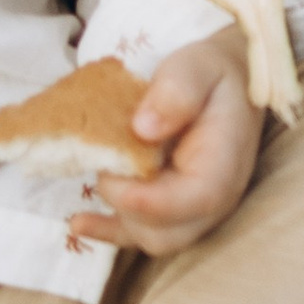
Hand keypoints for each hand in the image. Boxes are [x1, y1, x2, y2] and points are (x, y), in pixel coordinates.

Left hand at [68, 28, 264, 259]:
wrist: (226, 84)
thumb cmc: (212, 74)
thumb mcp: (199, 66)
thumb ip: (177, 91)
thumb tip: (142, 128)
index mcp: (223, 166)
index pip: (189, 202)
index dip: (144, 199)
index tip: (109, 172)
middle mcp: (213, 201)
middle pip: (164, 231)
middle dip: (125, 206)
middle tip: (106, 161)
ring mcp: (192, 211)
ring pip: (149, 236)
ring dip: (116, 214)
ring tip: (97, 175)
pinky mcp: (170, 210)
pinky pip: (138, 234)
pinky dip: (106, 230)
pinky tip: (78, 223)